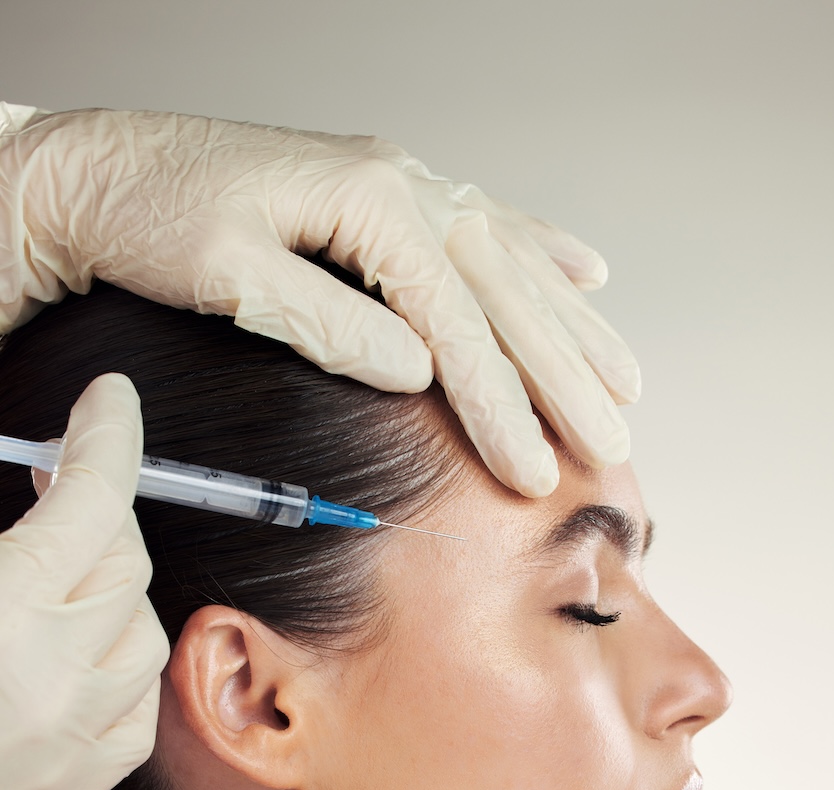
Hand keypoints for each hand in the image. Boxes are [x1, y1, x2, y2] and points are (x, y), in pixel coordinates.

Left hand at [0, 105, 639, 497]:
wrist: (100, 167)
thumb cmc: (150, 215)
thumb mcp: (230, 275)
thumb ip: (328, 322)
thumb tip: (415, 369)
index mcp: (370, 200)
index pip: (457, 320)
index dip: (500, 404)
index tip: (533, 470)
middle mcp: (401, 183)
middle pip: (505, 292)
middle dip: (562, 378)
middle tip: (611, 446)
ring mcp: (399, 183)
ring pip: (512, 260)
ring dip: (573, 324)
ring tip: (625, 383)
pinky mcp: (386, 194)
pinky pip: (487, 222)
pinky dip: (542, 251)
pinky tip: (587, 272)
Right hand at [0, 373, 169, 789]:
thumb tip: (27, 468)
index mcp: (5, 614)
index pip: (92, 498)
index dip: (106, 436)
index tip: (110, 399)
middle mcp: (52, 679)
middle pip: (123, 564)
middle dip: (99, 510)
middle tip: (58, 483)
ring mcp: (69, 742)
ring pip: (140, 639)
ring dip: (113, 590)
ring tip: (64, 569)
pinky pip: (134, 716)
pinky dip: (117, 671)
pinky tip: (80, 653)